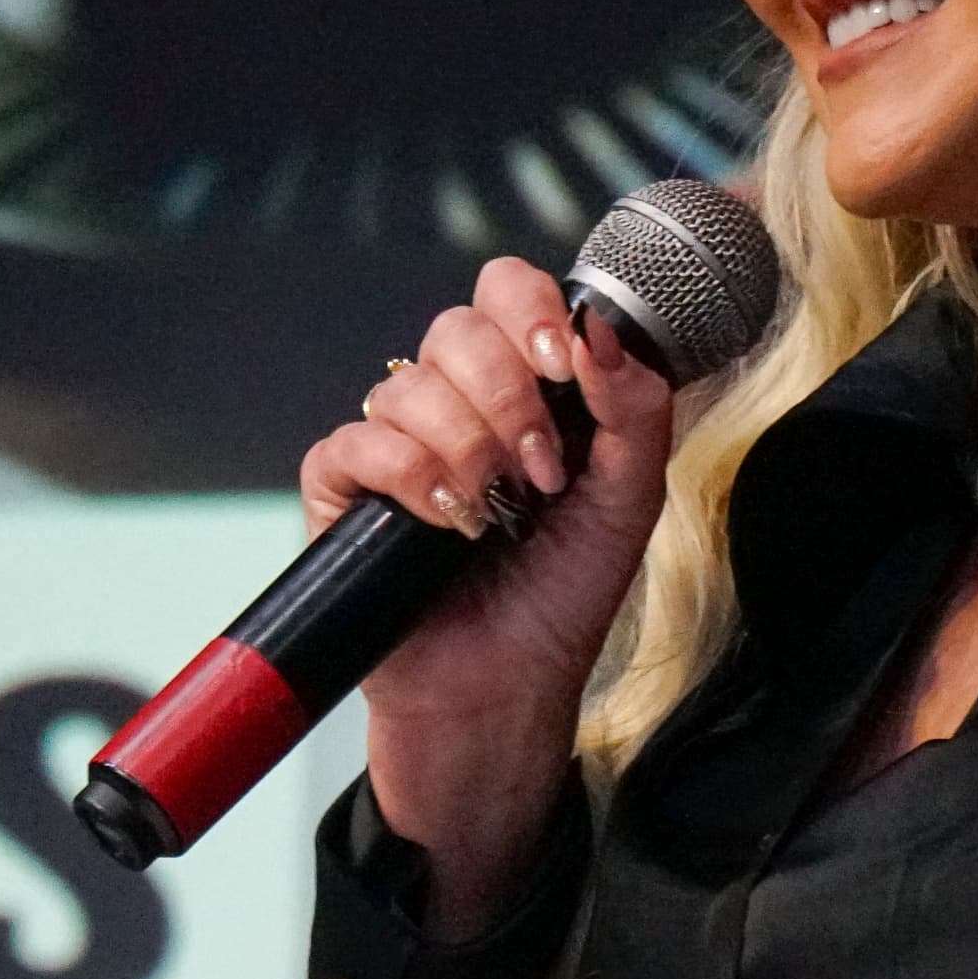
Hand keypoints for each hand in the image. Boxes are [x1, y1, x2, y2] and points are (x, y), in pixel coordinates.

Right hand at [297, 259, 680, 937]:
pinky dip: (408, 475)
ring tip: (493, 515)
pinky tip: (444, 521)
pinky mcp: (342, 491)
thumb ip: (635, 409)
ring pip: (408, 385)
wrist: (506, 687)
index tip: (563, 366)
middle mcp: (453, 402)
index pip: (506, 291)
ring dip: (467, 449)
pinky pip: (357, 442)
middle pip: (455, 326)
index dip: (530, 309)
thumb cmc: (562, 597)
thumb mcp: (630, 499)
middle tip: (540, 472)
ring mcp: (393, 443)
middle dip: (508, 396)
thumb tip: (604, 328)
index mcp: (521, 387)